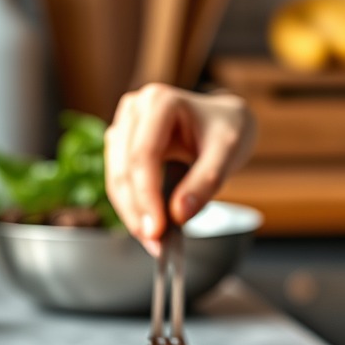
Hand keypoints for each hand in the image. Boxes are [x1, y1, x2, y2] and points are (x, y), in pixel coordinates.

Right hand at [104, 84, 255, 254]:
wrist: (225, 121)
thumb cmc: (227, 128)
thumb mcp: (228, 151)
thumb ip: (206, 181)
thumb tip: (179, 215)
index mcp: (159, 101)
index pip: (142, 155)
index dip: (146, 195)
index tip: (157, 229)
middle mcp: (134, 110)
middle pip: (124, 169)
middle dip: (138, 211)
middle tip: (156, 243)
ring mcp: (124, 127)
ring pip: (116, 179)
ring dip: (132, 214)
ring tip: (154, 242)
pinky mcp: (122, 146)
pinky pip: (121, 182)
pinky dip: (134, 208)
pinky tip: (150, 228)